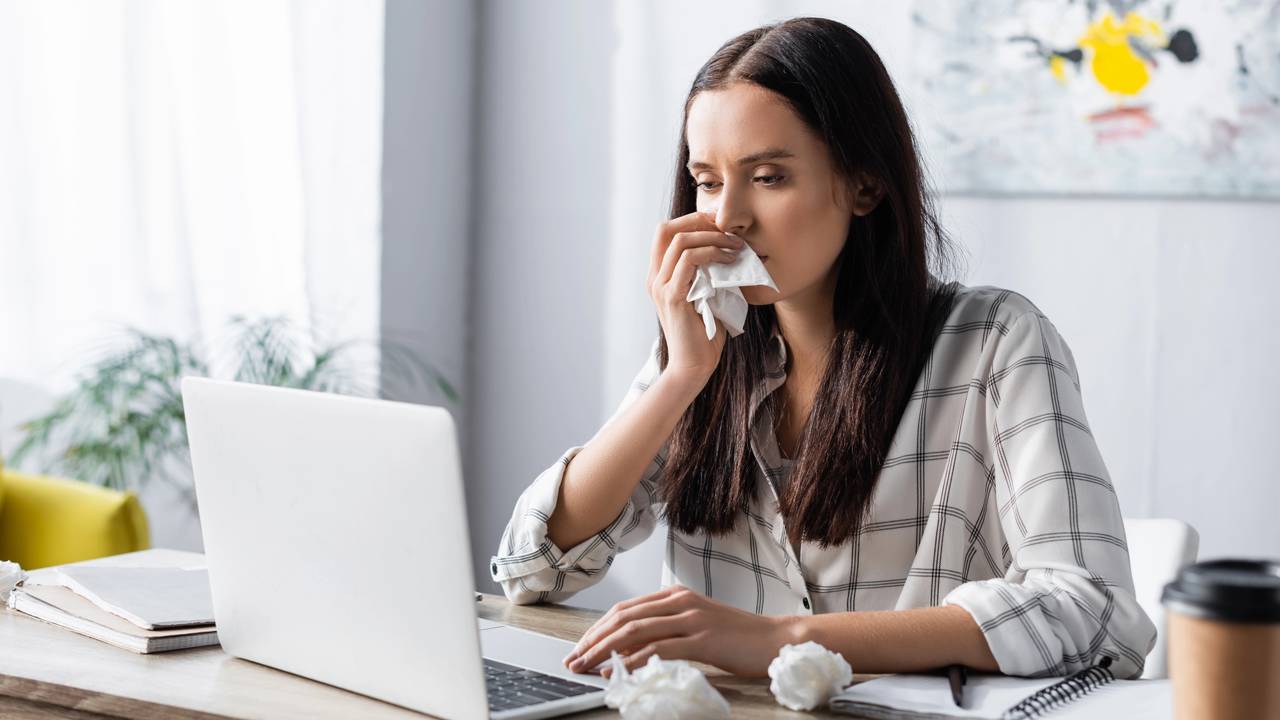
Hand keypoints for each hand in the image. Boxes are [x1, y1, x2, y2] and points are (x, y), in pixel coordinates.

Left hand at [562, 585, 795, 677]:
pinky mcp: (702, 639)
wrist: (774, 639)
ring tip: (586, 667)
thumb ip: (665, 630)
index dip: (597, 628)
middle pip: (623, 617)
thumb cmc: (736, 636)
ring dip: (604, 650)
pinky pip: (658, 649)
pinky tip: (617, 671)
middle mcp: (679, 601)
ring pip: (635, 631)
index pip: (625, 609)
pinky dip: (632, 660)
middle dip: (593, 639)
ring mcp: (691, 618)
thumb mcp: (696, 624)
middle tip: (573, 659)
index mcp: (675, 595)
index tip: (580, 647)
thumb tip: (628, 650)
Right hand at [646, 211, 742, 384]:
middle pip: (666, 228)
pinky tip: (730, 259)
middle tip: (728, 228)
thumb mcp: (705, 295)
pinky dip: (712, 253)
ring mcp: (660, 287)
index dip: (692, 220)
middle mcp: (654, 278)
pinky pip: (689, 261)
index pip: (665, 232)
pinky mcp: (673, 297)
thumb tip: (729, 248)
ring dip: (712, 236)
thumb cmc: (704, 334)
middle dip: (699, 220)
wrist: (694, 366)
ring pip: (680, 241)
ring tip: (735, 244)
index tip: (721, 224)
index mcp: (659, 276)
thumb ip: (707, 273)